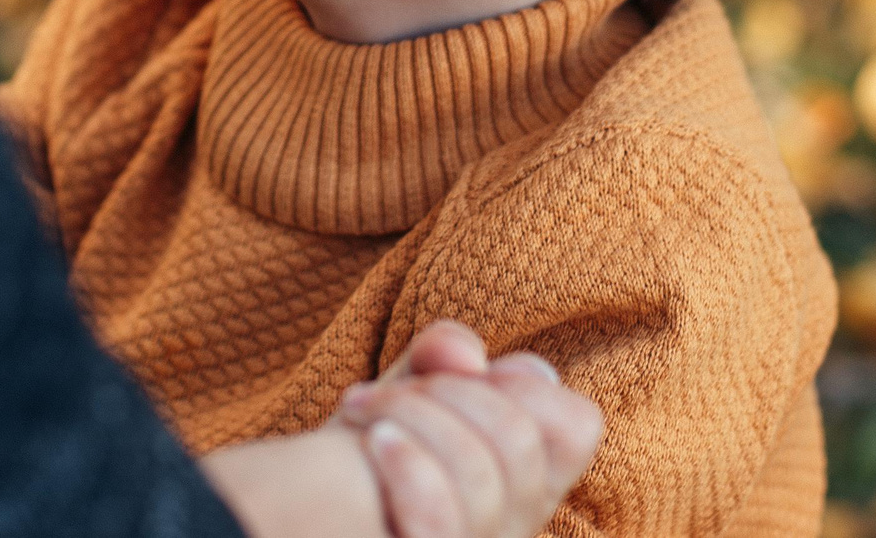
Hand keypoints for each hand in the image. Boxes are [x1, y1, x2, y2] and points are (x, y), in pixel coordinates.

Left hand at [198, 321, 603, 537]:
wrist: (298, 509)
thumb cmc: (368, 446)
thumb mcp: (408, 386)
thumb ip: (442, 354)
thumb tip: (464, 355)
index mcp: (527, 480)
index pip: (577, 426)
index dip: (523, 385)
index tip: (456, 370)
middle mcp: (513, 527)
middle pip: (522, 442)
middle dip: (450, 392)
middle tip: (396, 388)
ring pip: (485, 477)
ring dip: (413, 418)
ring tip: (363, 411)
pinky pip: (446, 526)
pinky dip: (410, 467)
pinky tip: (372, 443)